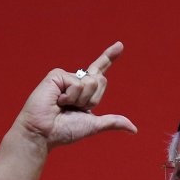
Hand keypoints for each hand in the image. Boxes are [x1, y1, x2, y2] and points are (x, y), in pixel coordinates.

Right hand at [14, 41, 137, 149]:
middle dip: (92, 99)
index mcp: (83, 92)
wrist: (44, 134)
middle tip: (74, 109)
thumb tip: (134, 129)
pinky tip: (57, 101)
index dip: (109, 58)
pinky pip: (77, 84)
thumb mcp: (94, 125)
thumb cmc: (64, 131)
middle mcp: (75, 82)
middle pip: (100, 80)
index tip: (120, 45)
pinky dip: (70, 96)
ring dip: (80, 100)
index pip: (99, 72)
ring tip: (63, 106)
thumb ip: (113, 122)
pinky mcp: (56, 75)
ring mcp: (65, 77)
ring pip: (91, 82)